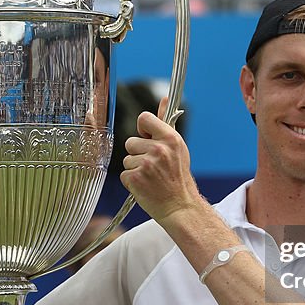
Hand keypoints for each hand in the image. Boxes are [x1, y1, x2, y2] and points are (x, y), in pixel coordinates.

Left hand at [119, 98, 202, 224]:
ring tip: (151, 177)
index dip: (143, 129)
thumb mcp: (178, 147)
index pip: (144, 118)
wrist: (180, 206)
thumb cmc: (178, 177)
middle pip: (131, 142)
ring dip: (135, 169)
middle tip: (153, 166)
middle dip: (138, 153)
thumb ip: (167, 122)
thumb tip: (166, 98)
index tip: (148, 139)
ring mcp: (146, 164)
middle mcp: (158, 149)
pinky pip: (124, 174)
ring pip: (127, 159)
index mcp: (170, 138)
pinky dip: (132, 182)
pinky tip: (145, 185)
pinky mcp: (136, 178)